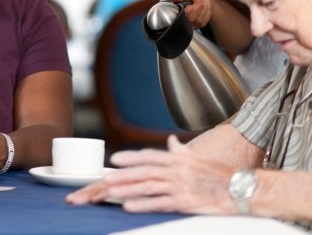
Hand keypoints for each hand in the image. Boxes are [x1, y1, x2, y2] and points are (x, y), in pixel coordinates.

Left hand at [67, 135, 235, 214]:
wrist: (242, 189)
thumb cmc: (221, 173)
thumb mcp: (199, 157)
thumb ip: (180, 150)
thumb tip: (169, 141)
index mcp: (179, 159)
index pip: (149, 155)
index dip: (131, 156)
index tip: (115, 158)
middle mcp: (177, 170)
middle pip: (145, 171)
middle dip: (124, 174)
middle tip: (106, 176)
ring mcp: (181, 186)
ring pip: (148, 187)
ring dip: (128, 189)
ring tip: (111, 191)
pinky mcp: (186, 202)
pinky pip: (160, 203)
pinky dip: (143, 204)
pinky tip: (129, 206)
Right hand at [171, 0, 210, 29]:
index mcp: (172, 4)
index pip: (175, 13)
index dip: (185, 11)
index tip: (190, 6)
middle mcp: (177, 15)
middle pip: (189, 18)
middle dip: (197, 6)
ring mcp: (186, 21)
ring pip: (197, 21)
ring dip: (203, 8)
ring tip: (199, 1)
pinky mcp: (195, 25)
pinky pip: (203, 22)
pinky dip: (206, 13)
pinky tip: (203, 8)